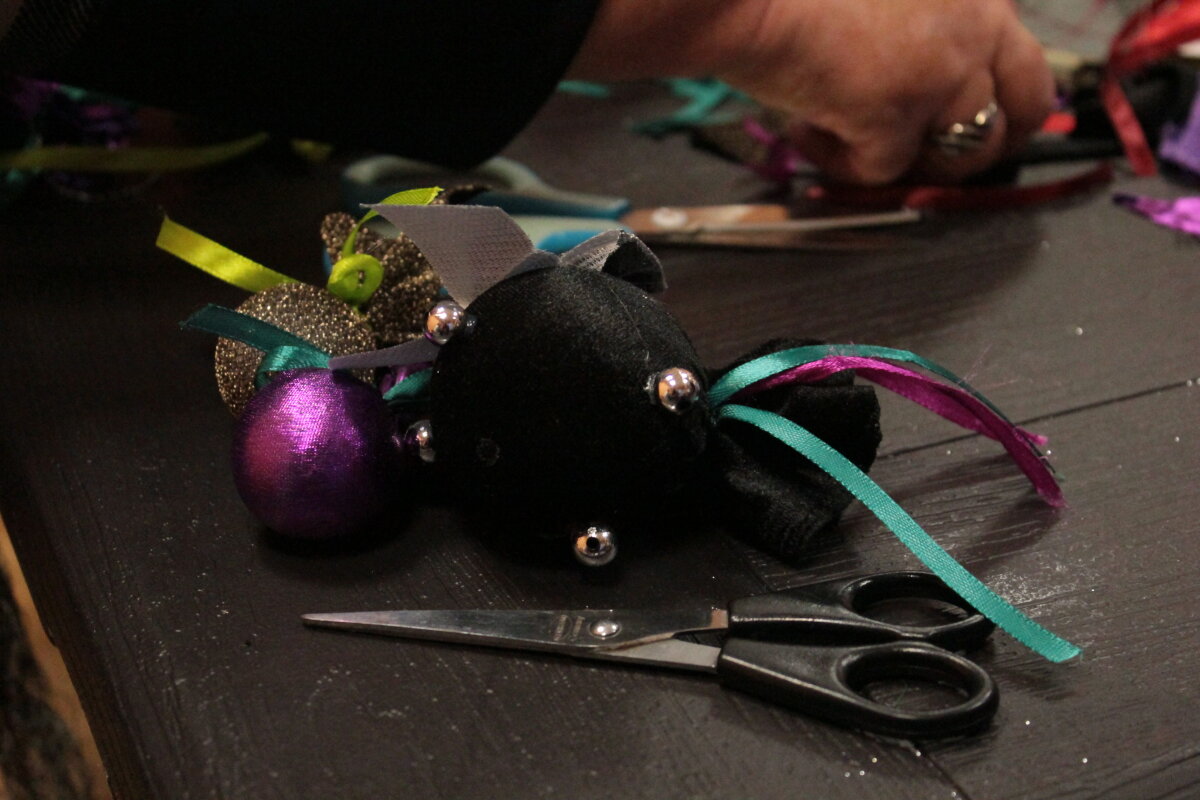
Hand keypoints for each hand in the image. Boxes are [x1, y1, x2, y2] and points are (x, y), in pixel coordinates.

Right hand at [571, 0, 1053, 184]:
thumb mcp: (891, 5)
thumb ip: (917, 29)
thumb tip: (912, 84)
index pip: (1024, 62)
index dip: (999, 101)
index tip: (969, 119)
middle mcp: (975, 32)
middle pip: (1021, 113)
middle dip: (986, 147)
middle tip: (943, 159)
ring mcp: (941, 77)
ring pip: (960, 155)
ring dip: (908, 161)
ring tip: (852, 139)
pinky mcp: (896, 117)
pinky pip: (885, 170)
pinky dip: (843, 163)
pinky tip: (806, 132)